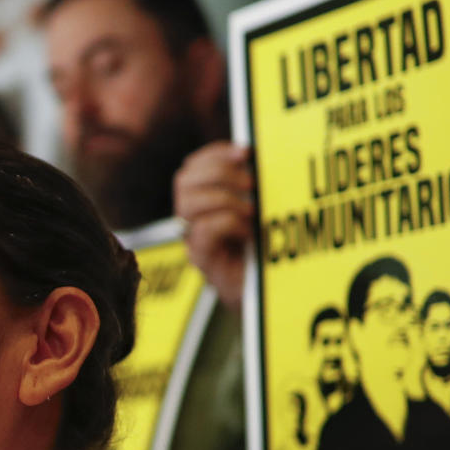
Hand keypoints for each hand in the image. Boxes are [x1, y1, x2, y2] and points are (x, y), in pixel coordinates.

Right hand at [174, 141, 254, 310]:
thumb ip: (255, 189)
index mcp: (204, 203)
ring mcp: (194, 241)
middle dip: (219, 172)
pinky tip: (249, 232)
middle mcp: (192, 220)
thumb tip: (263, 158)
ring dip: (223, 199)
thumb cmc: (266, 253)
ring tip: (251, 210)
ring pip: (187, 204)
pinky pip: (203, 231)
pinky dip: (229, 224)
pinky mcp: (203, 261)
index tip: (246, 150)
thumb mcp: (262, 213)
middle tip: (251, 183)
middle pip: (183, 181)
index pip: (192, 167)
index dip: (215, 153)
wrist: (267, 298)